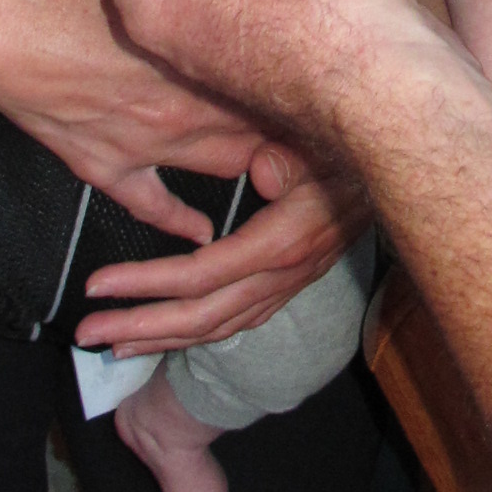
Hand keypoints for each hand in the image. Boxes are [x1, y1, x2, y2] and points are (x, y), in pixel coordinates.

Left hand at [72, 157, 373, 353]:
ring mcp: (288, 284)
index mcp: (281, 243)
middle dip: (139, 328)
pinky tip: (171, 336)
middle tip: (87, 335)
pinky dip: (197, 333)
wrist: (404, 169)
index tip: (98, 287)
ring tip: (115, 347)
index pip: (201, 276)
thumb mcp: (316, 144)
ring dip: (163, 339)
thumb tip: (259, 174)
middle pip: (201, 317)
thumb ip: (282, 160)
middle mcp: (282, 274)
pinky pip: (236, 320)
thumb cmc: (352, 147)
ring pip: (219, 327)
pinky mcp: (289, 283)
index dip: (146, 284)